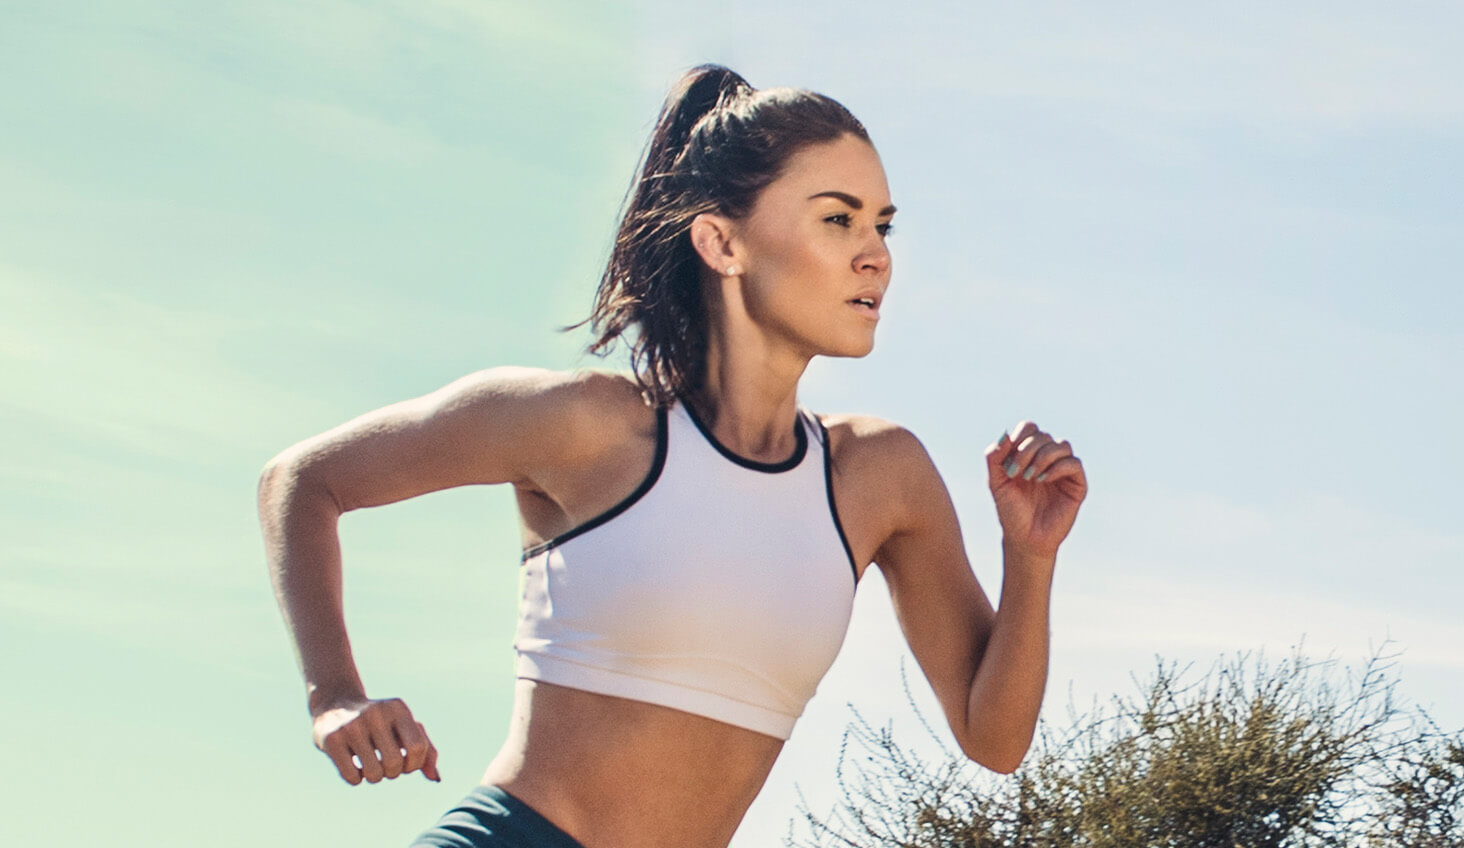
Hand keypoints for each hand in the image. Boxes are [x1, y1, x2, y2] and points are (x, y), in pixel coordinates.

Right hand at [312, 696, 439, 784]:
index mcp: (398, 708)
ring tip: (369, 765)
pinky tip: (352, 765)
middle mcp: (376, 714)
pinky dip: (355, 779)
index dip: (414, 764)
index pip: (418, 747)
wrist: (335, 703)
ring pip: (374, 774)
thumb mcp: (403, 727)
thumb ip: (426, 750)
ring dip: (373, 777)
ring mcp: (352, 726)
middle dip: (392, 772)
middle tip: (384, 764)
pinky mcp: (331, 739)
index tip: (405, 763)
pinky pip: (352, 777)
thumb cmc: (379, 722)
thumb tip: (435, 778)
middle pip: (395, 764)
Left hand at [984, 421, 1087, 560]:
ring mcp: (1063, 470)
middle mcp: (1047, 458)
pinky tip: (1043, 479)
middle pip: (1043, 435)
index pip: (1029, 428)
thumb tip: (1004, 433)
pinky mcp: (1077, 484)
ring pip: (1062, 445)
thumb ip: (994, 457)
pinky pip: (1074, 463)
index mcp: (1028, 454)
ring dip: (1043, 457)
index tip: (1007, 460)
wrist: (1024, 538)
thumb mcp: (996, 482)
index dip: (1019, 437)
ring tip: (1030, 477)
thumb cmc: (1010, 511)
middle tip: (1015, 472)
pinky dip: (1058, 467)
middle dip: (1027, 450)